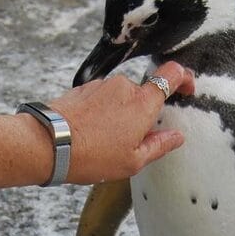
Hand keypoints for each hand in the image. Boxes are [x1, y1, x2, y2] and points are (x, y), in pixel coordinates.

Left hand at [45, 62, 195, 184]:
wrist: (48, 144)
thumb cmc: (91, 155)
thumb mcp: (132, 161)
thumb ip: (159, 145)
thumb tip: (176, 137)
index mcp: (143, 103)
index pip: (172, 74)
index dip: (184, 79)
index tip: (186, 89)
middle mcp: (124, 87)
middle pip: (143, 94)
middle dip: (142, 115)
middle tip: (131, 141)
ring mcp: (102, 85)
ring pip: (121, 98)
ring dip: (120, 115)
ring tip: (105, 142)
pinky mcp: (83, 88)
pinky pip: (102, 99)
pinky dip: (102, 114)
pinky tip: (91, 134)